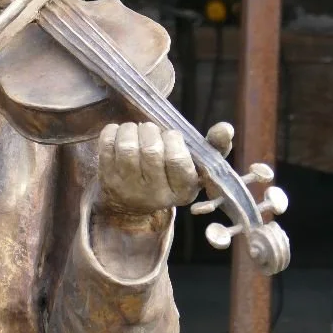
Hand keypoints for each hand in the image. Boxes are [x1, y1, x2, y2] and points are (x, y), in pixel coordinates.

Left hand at [96, 121, 233, 219]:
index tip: (171, 136)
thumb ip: (215, 146)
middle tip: (151, 130)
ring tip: (136, 129)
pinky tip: (121, 133)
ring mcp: (128, 188)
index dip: (174, 140)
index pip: (178, 160)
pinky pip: (107, 145)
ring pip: (128, 147)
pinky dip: (113, 131)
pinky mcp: (107, 178)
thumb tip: (226, 128)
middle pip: (151, 151)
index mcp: (182, 191)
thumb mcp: (197, 167)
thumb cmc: (171, 175)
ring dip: (132, 129)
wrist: (133, 204)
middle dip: (152, 131)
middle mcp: (155, 194)